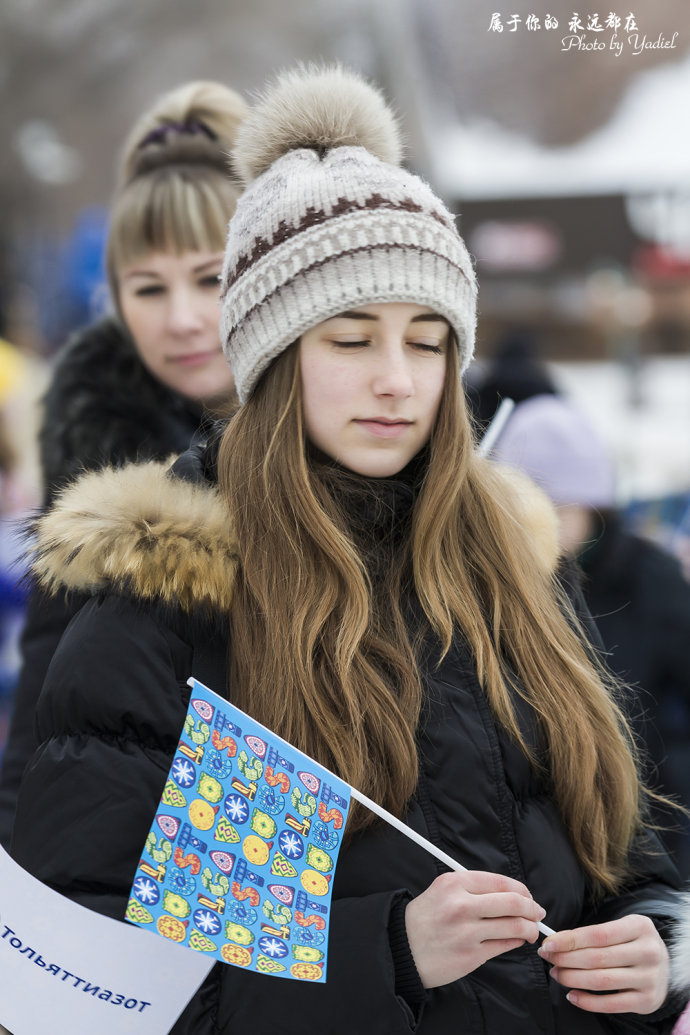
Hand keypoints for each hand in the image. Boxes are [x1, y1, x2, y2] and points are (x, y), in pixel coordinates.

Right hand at [404, 870, 545, 987]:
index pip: (502, 882)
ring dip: (530, 928)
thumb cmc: (426, 918)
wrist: (402, 947)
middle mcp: (461, 904)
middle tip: (538, 914)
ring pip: (515, 925)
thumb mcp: (443, 890)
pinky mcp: (471, 955)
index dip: (522, 890)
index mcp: (455, 883)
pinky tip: (516, 940)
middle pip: (514, 902)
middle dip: (533, 909)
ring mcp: (467, 931)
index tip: (529, 897)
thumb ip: (474, 888)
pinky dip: (516, 941)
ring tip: (530, 931)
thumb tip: (512, 893)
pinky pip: (505, 944)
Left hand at [539, 914, 668, 1014]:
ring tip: (556, 974)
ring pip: (602, 981)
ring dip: (572, 978)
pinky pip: (611, 1004)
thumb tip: (555, 941)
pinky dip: (587, 1001)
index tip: (548, 943)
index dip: (570, 940)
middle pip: (597, 958)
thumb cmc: (632, 942)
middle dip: (566, 959)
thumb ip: (593, 933)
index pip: (598, 934)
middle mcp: (648, 952)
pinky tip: (572, 995)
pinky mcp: (647, 1001)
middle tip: (548, 958)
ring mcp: (649, 978)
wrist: (663, 965)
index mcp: (640, 927)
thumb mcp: (621, 928)